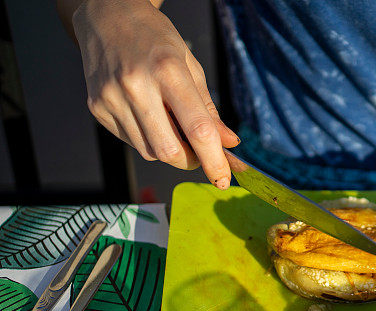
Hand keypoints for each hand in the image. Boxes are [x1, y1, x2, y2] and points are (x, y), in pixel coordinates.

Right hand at [72, 0, 238, 187]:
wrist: (107, 16)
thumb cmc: (154, 38)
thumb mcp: (191, 65)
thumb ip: (209, 110)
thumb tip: (229, 143)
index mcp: (167, 71)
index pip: (197, 129)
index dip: (213, 160)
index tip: (224, 178)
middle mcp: (136, 85)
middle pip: (169, 151)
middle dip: (190, 161)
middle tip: (199, 152)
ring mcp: (111, 98)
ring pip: (149, 152)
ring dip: (168, 150)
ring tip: (171, 123)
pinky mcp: (96, 108)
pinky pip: (130, 142)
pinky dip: (147, 139)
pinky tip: (148, 117)